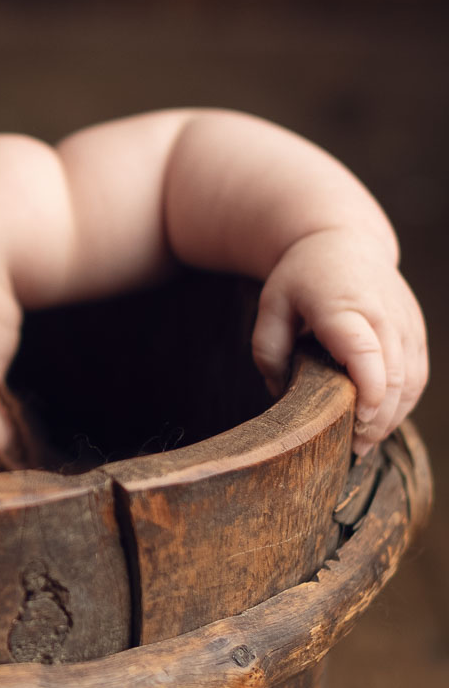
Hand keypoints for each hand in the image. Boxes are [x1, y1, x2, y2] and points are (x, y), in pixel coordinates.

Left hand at [252, 228, 427, 448]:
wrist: (343, 239)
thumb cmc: (301, 276)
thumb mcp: (270, 304)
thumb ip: (268, 349)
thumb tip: (280, 394)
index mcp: (342, 306)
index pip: (365, 352)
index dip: (368, 392)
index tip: (357, 420)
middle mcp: (382, 314)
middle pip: (394, 376)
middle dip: (378, 419)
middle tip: (353, 447)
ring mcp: (405, 322)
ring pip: (412, 381)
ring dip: (393, 417)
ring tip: (364, 442)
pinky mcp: (416, 330)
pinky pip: (419, 375)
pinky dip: (404, 403)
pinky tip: (381, 421)